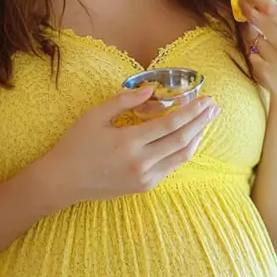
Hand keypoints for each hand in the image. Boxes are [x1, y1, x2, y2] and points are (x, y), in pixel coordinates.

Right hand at [38, 86, 219, 206]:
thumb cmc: (76, 144)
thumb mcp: (95, 115)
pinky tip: (189, 137)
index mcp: (128, 142)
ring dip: (197, 136)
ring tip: (207, 120)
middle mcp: (141, 163)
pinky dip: (183, 151)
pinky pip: (171, 167)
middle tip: (214, 106)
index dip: (191, 111)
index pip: (170, 125)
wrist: (62, 181)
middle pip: (181, 140)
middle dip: (201, 121)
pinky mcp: (144, 187)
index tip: (205, 99)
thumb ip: (125, 101)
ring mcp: (144, 178)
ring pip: (181, 156)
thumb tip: (152, 90)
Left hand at [238, 0, 276, 110]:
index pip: (273, 7)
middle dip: (248, 8)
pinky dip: (254, 53)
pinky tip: (263, 58)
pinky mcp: (266, 70)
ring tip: (259, 38)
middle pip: (261, 18)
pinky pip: (251, 54)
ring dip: (251, 34)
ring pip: (254, 37)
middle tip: (239, 1)